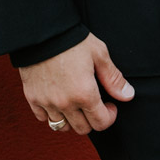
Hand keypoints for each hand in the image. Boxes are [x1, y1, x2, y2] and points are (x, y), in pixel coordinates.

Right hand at [20, 34, 134, 135]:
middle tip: (93, 104)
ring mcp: (47, 102)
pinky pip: (43, 118)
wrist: (41, 30)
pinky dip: (51, 113)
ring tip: (74, 104)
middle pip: (83, 129)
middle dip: (92, 119)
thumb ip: (113, 78)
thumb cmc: (71, 39)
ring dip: (71, 119)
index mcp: (85, 94)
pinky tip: (56, 100)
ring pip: (62, 126)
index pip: (101, 123)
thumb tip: (128, 95)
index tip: (110, 105)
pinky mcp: (32, 97)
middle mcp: (65, 103)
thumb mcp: (98, 54)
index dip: (110, 116)